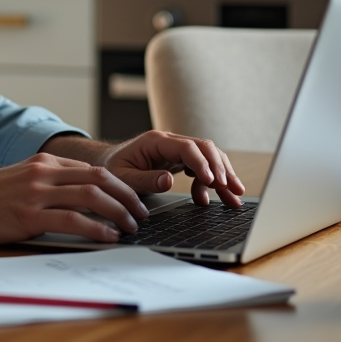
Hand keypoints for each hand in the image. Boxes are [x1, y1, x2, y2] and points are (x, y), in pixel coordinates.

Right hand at [0, 153, 149, 249]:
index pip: (92, 168)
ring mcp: (36, 193)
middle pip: (99, 178)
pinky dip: (96, 228)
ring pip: (91, 196)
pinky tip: (108, 237)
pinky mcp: (29, 215)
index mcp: (43, 162)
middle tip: (140, 213)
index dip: (118, 184)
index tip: (131, 198)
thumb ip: (46, 182)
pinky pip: (72, 219)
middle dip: (126, 196)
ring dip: (117, 212)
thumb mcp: (19, 179)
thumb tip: (76, 194)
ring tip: (129, 227)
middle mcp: (43, 173)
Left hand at [99, 131, 245, 207]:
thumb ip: (145, 180)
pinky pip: (201, 166)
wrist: (106, 164)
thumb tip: (168, 182)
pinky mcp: (178, 160)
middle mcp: (169, 141)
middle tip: (233, 190)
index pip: (188, 148)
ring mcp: (175, 149)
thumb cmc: (112, 169)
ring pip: (207, 157)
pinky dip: (209, 182)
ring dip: (222, 175)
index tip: (213, 182)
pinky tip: (209, 199)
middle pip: (204, 148)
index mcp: (155, 141)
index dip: (202, 164)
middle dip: (221, 169)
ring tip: (234, 196)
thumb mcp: (122, 178)